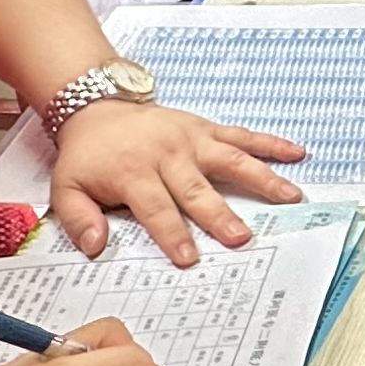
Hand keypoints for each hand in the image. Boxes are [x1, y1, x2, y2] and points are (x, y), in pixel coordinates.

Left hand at [48, 100, 303, 262]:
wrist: (96, 107)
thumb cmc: (88, 155)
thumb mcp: (67, 187)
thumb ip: (79, 219)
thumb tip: (95, 247)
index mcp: (133, 172)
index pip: (156, 208)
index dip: (172, 233)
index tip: (188, 258)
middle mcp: (167, 155)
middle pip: (196, 189)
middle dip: (219, 214)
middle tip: (240, 237)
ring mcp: (192, 139)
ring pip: (231, 159)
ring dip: (262, 178)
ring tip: (290, 196)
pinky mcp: (206, 129)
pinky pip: (242, 135)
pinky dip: (271, 143)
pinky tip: (297, 154)